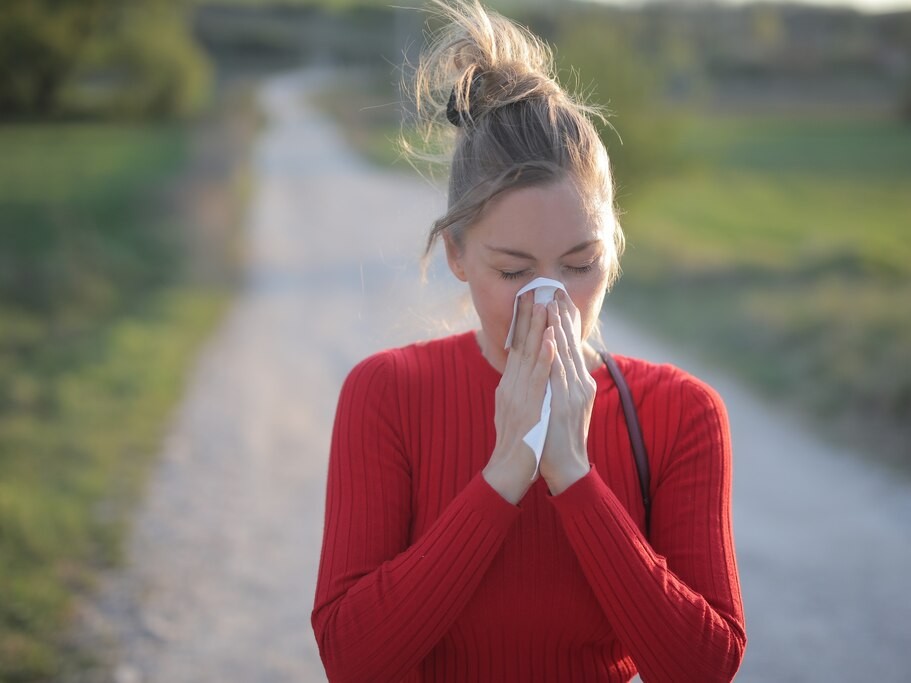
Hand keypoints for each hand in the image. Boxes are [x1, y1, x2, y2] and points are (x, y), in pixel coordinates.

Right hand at [482, 291, 554, 503]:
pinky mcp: (528, 407)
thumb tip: (524, 373)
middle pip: (520, 345)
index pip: (516, 347)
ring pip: (529, 356)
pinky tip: (551, 340)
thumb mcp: (514, 411)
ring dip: (537, 329)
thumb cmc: (516, 445)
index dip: (522, 322)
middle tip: (535, 290)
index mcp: (508, 386)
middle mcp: (510, 386)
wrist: (508, 472)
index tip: (528, 299)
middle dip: (528, 317)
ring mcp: (517, 396)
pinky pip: (538, 378)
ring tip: (545, 305)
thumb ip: (518, 390)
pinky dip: (545, 357)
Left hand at [539, 290, 595, 494]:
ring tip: (552, 303)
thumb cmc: (558, 439)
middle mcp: (580, 384)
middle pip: (571, 343)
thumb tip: (555, 366)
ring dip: (559, 327)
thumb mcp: (563, 406)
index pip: (571, 346)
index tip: (559, 299)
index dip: (566, 321)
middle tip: (556, 290)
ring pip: (566, 353)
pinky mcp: (565, 403)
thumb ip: (561, 385)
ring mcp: (574, 393)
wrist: (566, 468)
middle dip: (563, 316)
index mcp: (578, 384)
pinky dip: (555, 353)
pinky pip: (559, 373)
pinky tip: (551, 336)